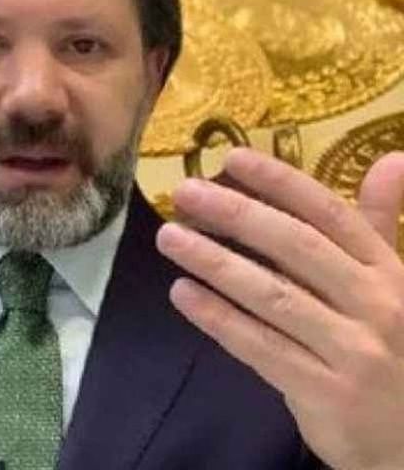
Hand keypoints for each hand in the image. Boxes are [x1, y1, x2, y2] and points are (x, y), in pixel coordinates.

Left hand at [155, 147, 403, 469]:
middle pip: (296, 247)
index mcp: (392, 272)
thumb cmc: (396, 349)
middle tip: (185, 192)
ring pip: (271, 295)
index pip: (332, 216)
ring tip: (169, 237)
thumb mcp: (398, 285)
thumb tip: (392, 159)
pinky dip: (218, 318)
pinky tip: (182, 293)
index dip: (281, 183)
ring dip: (214, 262)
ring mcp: (353, 351)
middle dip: (237, 214)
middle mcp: (377, 305)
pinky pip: (261, 346)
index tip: (232, 158)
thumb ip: (380, 226)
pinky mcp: (325, 391)